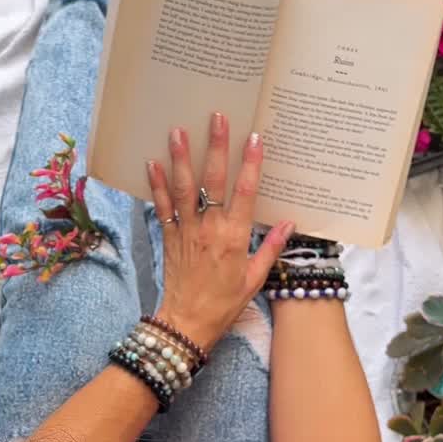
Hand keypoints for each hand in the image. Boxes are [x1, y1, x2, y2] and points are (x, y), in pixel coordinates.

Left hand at [146, 112, 294, 352]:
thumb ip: (271, 248)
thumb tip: (290, 224)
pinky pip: (162, 207)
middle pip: (214, 181)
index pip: (246, 193)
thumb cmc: (224, 304)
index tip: (254, 138)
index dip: (251, 164)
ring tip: (178, 130)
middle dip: (216, 147)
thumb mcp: (255, 279)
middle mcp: (210, 229)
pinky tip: (152, 163)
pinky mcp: (170, 237)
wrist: (188, 323)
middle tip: (217, 118)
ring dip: (181, 158)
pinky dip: (156, 185)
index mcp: (235, 238)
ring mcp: (187, 231)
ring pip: (184, 188)